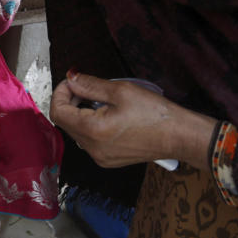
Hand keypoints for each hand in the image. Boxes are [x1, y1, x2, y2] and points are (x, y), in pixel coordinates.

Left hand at [48, 71, 216, 169]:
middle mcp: (92, 148)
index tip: (71, 81)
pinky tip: (108, 115)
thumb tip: (71, 78)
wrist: (179, 136)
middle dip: (70, 102)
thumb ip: (90, 85)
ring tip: (100, 101)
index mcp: (93, 131)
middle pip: (66, 122)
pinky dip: (90, 125)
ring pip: (77, 131)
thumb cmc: (155, 114)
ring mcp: (100, 157)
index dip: (60, 93)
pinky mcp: (108, 159)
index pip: (58, 112)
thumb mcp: (121, 90)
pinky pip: (89, 140)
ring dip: (80, 113)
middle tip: (85, 87)